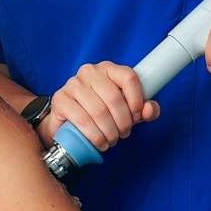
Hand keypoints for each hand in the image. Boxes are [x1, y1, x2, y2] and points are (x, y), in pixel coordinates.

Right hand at [37, 62, 160, 150]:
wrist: (70, 123)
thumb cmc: (102, 113)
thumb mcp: (127, 111)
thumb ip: (144, 110)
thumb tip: (149, 110)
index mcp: (108, 69)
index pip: (128, 77)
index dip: (137, 99)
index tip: (137, 116)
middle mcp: (90, 72)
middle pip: (114, 97)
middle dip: (123, 121)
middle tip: (124, 133)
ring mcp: (73, 84)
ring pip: (98, 110)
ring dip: (109, 131)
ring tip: (112, 140)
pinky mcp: (60, 99)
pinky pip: (81, 119)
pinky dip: (94, 135)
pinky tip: (99, 142)